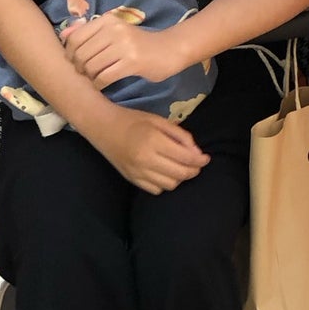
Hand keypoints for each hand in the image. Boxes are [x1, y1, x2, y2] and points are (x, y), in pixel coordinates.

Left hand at [61, 17, 180, 88]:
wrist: (170, 49)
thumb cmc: (139, 43)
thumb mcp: (114, 31)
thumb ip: (90, 32)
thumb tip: (63, 35)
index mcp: (107, 20)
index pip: (75, 37)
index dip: (70, 53)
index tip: (75, 62)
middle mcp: (114, 30)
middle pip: (81, 54)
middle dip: (79, 68)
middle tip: (86, 74)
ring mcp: (123, 45)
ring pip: (91, 66)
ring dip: (89, 77)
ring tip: (95, 79)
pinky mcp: (132, 62)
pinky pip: (104, 77)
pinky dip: (99, 84)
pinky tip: (102, 85)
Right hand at [81, 105, 208, 194]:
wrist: (102, 126)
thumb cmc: (133, 120)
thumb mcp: (159, 121)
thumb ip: (180, 135)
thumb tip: (197, 153)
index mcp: (154, 141)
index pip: (186, 158)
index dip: (200, 160)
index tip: (206, 158)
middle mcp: (146, 159)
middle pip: (180, 174)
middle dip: (193, 171)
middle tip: (197, 164)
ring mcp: (138, 172)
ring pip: (170, 185)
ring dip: (180, 178)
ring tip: (180, 168)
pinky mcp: (131, 179)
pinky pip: (156, 190)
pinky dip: (165, 184)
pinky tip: (164, 173)